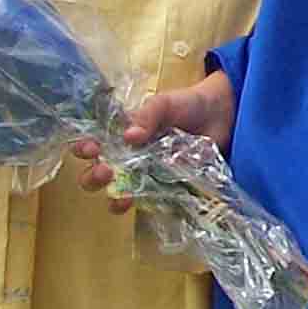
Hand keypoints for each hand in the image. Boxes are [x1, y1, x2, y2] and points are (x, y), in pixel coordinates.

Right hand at [74, 69, 235, 210]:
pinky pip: (151, 201)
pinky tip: (145, 203)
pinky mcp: (167, 188)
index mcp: (123, 133)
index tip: (90, 149)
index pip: (94, 143)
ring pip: (121, 192)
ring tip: (122, 196)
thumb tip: (128, 136)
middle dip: (94, 177)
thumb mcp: (164, 103)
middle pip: (99, 174)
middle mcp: (130, 157)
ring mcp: (148, 174)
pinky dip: (146, 205)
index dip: (84, 149)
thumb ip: (147, 115)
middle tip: (105, 171)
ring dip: (116, 197)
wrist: (223, 115)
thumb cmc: (187, 104)